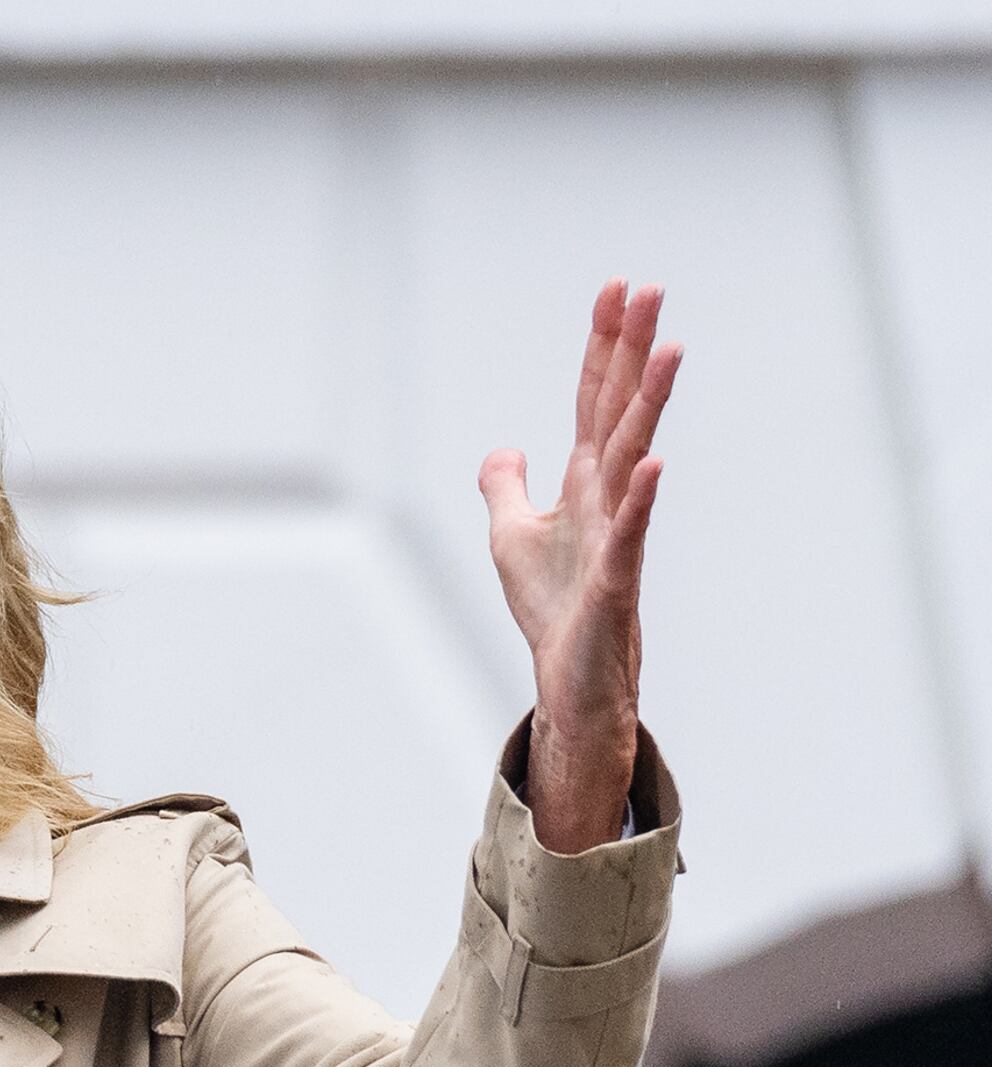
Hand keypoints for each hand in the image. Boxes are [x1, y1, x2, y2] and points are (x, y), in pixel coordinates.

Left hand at [480, 279, 681, 853]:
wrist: (571, 675)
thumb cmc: (552, 606)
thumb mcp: (510, 535)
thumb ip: (506, 487)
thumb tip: (502, 449)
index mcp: (582, 479)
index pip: (592, 398)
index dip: (601, 345)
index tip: (617, 287)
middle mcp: (606, 494)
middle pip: (618, 409)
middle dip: (633, 351)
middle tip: (653, 288)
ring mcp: (616, 531)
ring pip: (632, 456)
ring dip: (648, 404)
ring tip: (669, 349)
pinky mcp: (614, 578)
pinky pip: (629, 532)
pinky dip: (637, 500)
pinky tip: (650, 465)